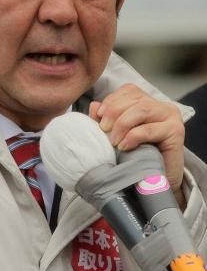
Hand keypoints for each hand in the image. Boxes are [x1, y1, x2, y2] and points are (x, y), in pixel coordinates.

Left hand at [89, 84, 185, 203]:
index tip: (98, 116)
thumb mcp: (116, 133)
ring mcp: (170, 117)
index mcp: (147, 101)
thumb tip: (94, 106)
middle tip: (103, 131)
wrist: (158, 179)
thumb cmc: (136, 154)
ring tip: (114, 141)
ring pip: (141, 110)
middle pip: (133, 99)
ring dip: (122, 124)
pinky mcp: (176, 132)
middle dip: (113, 113)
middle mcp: (161, 106)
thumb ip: (105, 118)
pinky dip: (133, 137)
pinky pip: (150, 129)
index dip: (111, 101)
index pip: (128, 90)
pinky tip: (124, 146)